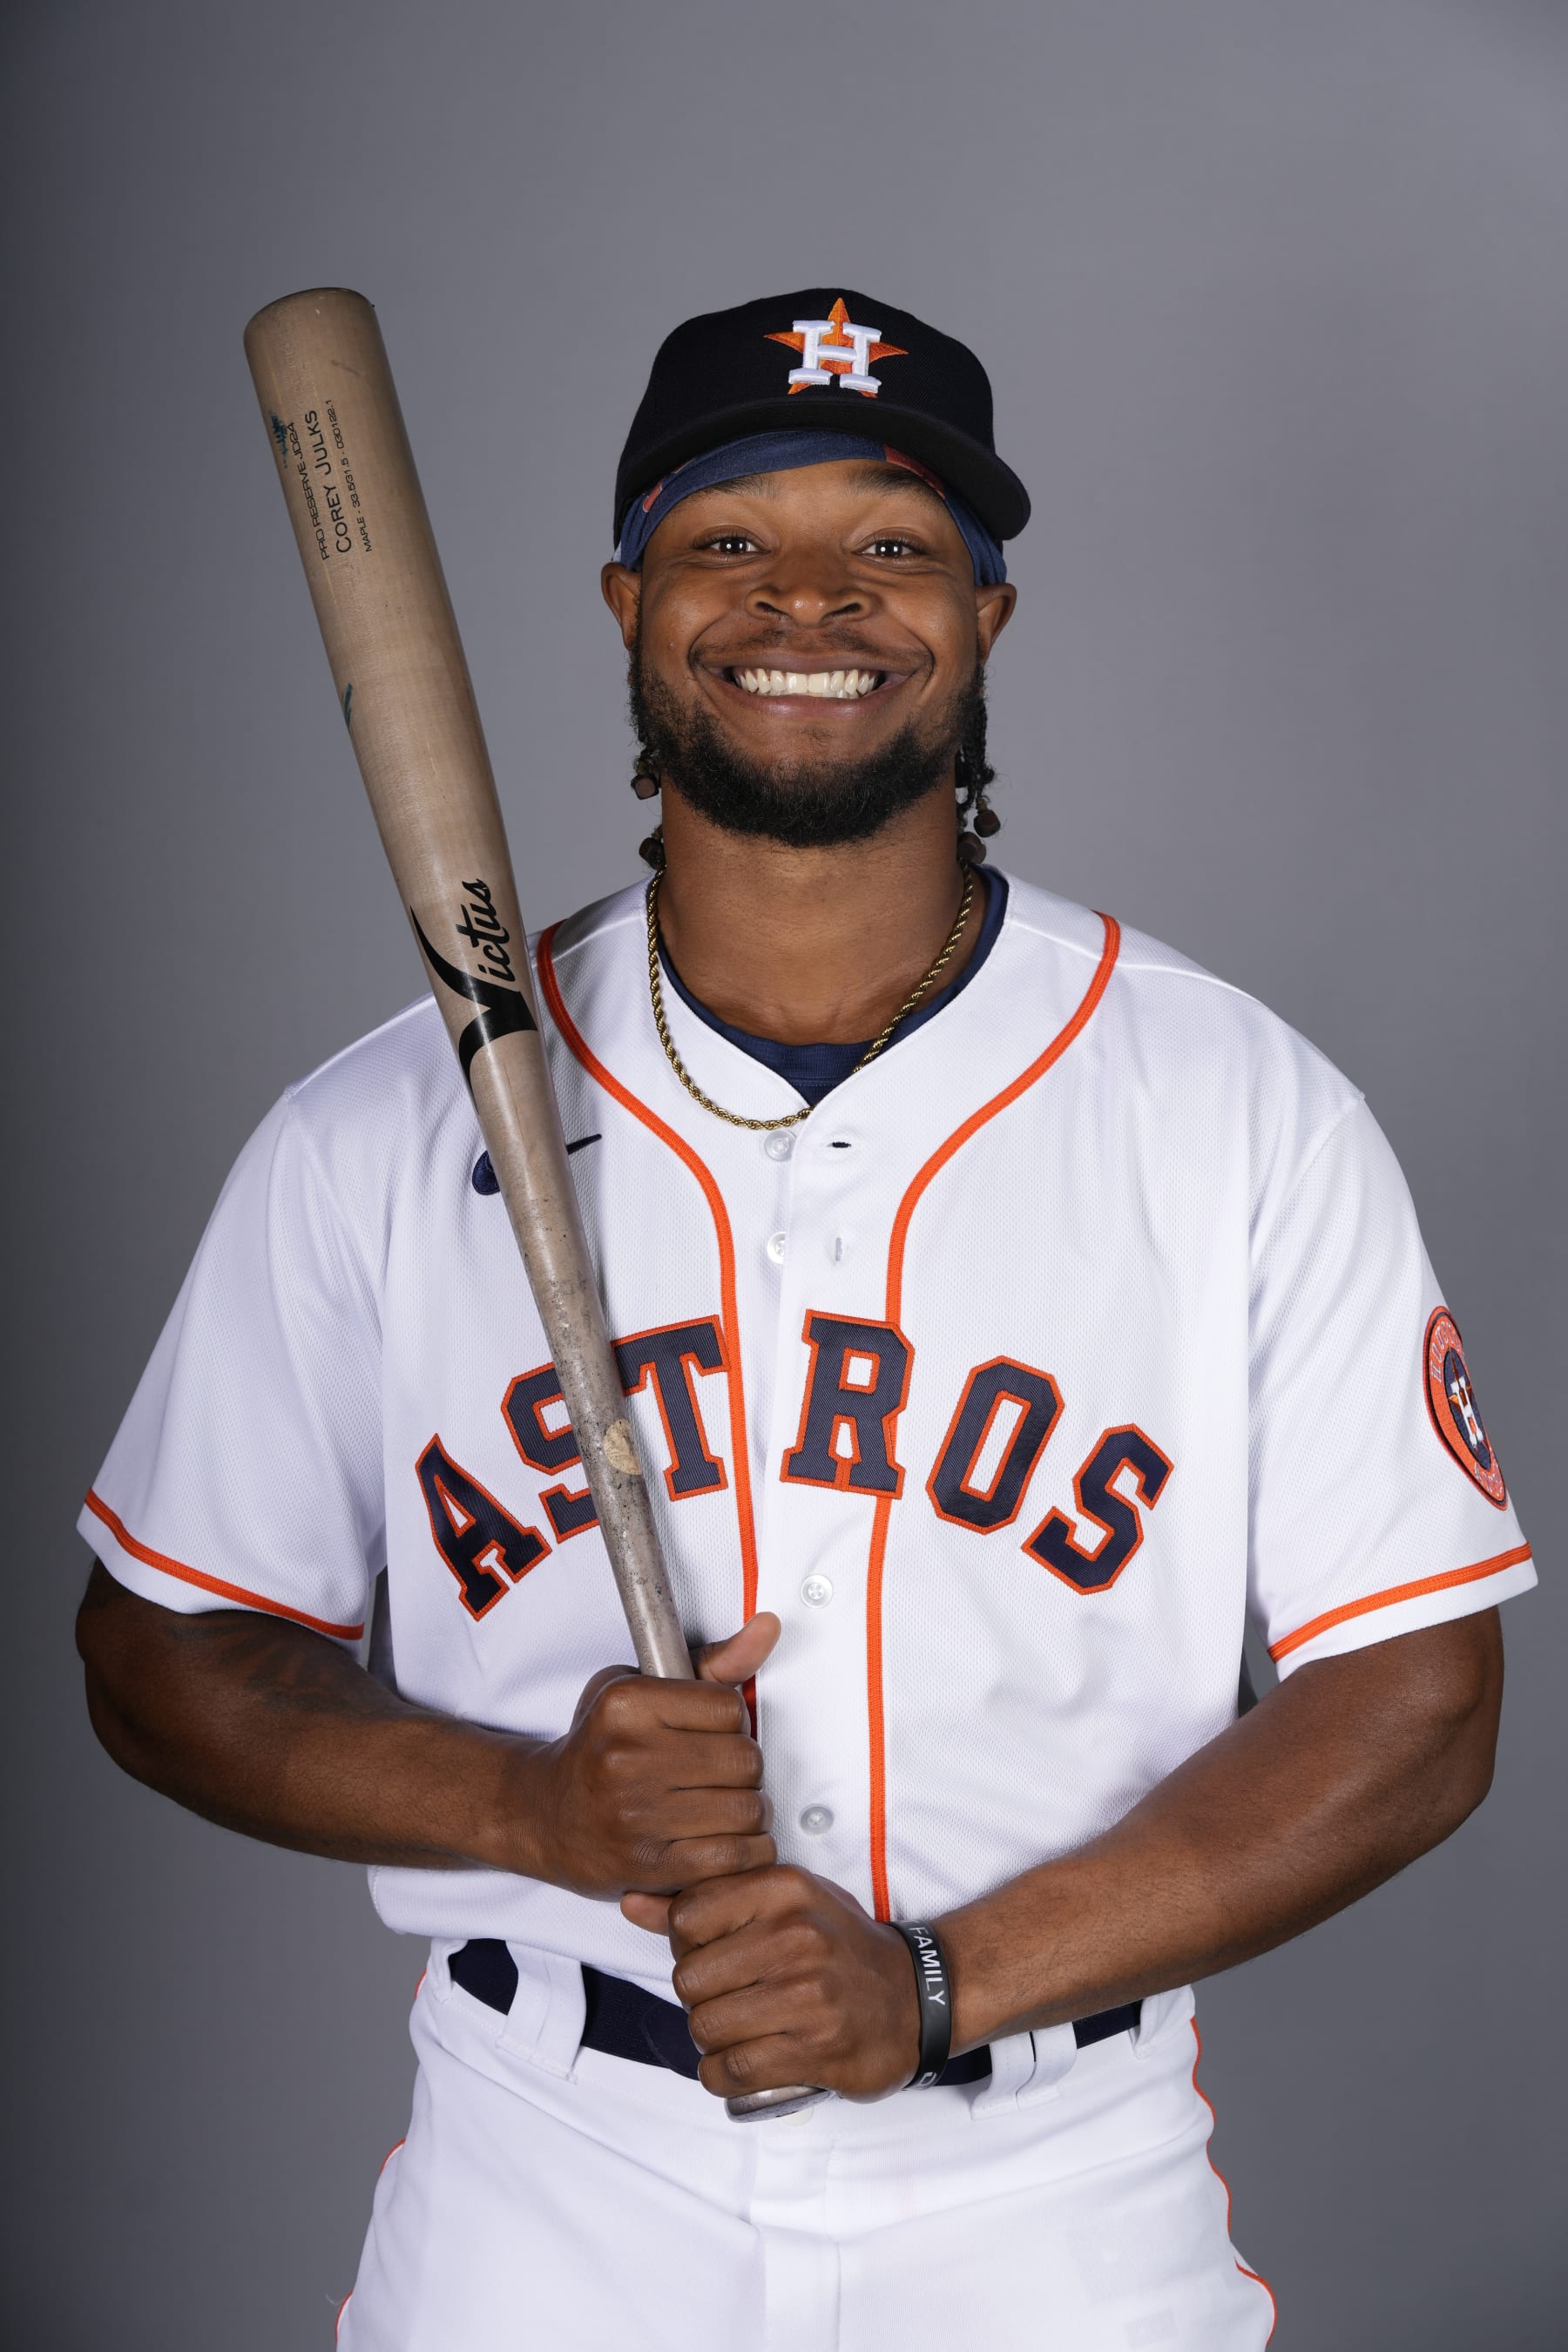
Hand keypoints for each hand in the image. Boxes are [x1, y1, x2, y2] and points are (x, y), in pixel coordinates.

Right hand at [507, 1614, 780, 1898]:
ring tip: (726, 1807)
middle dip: (746, 1770)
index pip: (730, 1708)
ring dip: (750, 1813)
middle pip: (744, 1761)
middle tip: (725, 1775)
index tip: (714, 1734)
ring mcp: (635, 1815)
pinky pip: (733, 1858)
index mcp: (626, 1705)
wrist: (546, 1815)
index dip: (733, 1722)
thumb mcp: (639, 1687)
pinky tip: (727, 1840)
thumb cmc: (598, 1747)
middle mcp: (627, 1757)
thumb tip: (768, 1628)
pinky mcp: (648, 1866)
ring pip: (746, 1811)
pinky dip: (747, 1852)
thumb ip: (711, 1665)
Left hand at [622, 1864, 922, 2101]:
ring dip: (711, 2039)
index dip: (687, 1942)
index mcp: (784, 1889)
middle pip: (689, 1978)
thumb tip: (630, 1903)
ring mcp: (808, 1995)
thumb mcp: (782, 1903)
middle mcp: (796, 1936)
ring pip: (704, 2027)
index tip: (714, 1953)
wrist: (918, 1996)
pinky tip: (741, 2063)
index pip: (686, 1916)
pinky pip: (730, 2071)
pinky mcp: (815, 2050)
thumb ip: (706, 1903)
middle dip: (697, 1996)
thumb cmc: (839, 1946)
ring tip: (738, 2030)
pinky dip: (722, 2076)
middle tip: (728, 1998)